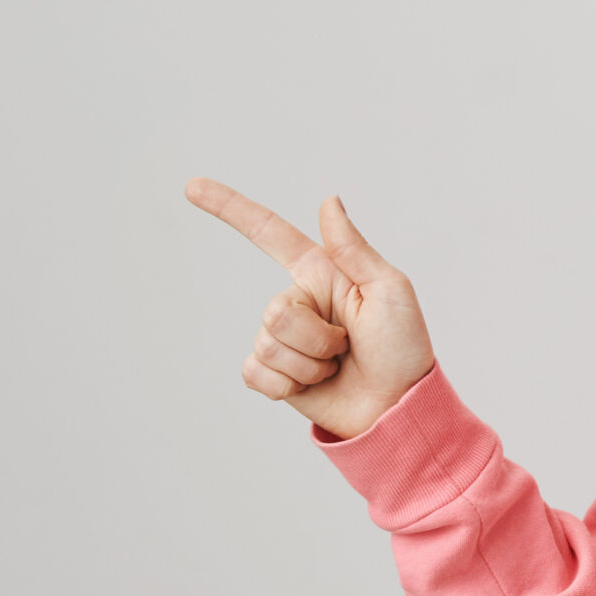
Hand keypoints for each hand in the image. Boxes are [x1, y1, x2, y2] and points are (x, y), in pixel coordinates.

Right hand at [184, 179, 435, 439]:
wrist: (398, 409)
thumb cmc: (403, 348)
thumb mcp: (389, 291)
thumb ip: (353, 248)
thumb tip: (328, 201)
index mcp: (321, 274)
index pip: (269, 234)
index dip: (230, 209)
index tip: (191, 187)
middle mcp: (298, 303)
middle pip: (274, 312)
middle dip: (315, 338)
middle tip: (347, 346)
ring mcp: (284, 340)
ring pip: (266, 344)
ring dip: (308, 364)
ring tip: (337, 367)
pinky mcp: (275, 375)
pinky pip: (254, 372)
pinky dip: (286, 385)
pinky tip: (312, 386)